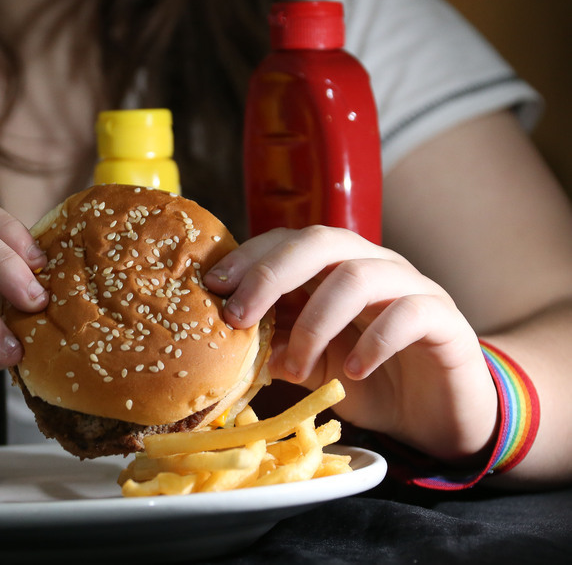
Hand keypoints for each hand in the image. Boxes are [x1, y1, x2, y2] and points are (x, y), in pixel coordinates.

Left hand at [204, 226, 497, 462]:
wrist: (434, 415)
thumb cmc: (367, 379)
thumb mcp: (308, 364)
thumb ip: (274, 345)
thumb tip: (223, 343)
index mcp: (336, 268)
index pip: (288, 241)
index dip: (249, 257)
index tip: (212, 285)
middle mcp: (373, 265)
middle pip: (321, 242)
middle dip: (271, 274)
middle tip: (239, 317)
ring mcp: (412, 287)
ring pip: (360, 277)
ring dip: (316, 323)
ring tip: (295, 368)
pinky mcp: (444, 320)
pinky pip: (409, 314)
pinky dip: (373, 342)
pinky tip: (353, 372)